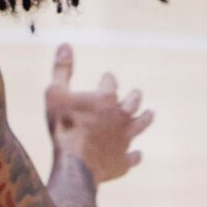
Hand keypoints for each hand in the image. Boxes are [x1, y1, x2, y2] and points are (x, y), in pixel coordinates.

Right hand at [45, 43, 152, 185]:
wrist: (75, 162)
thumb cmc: (63, 125)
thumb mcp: (55, 92)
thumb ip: (62, 69)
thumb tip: (65, 44)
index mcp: (106, 98)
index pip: (111, 82)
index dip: (108, 79)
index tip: (107, 77)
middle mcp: (120, 116)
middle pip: (133, 102)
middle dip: (134, 96)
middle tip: (136, 93)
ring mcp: (124, 139)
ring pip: (140, 126)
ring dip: (145, 119)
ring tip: (150, 114)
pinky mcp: (123, 160)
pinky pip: (133, 157)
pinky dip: (135, 155)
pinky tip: (137, 155)